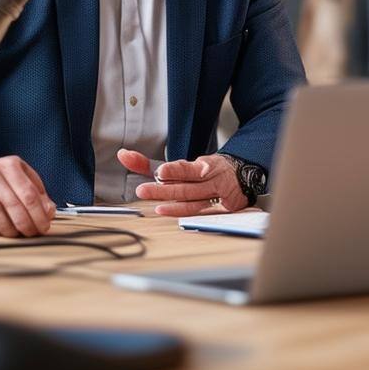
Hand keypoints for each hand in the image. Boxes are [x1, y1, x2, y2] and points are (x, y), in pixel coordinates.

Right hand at [0, 156, 55, 236]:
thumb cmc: (3, 178)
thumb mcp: (23, 178)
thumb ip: (38, 194)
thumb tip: (49, 212)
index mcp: (10, 165)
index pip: (28, 193)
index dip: (38, 213)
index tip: (45, 225)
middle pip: (13, 204)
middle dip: (26, 223)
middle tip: (33, 233)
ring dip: (11, 229)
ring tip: (20, 233)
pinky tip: (5, 231)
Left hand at [118, 150, 248, 215]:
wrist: (244, 176)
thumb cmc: (209, 171)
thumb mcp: (185, 165)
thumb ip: (152, 164)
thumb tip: (124, 156)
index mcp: (203, 165)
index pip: (187, 169)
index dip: (175, 171)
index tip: (160, 173)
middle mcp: (211, 179)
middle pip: (186, 186)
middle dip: (164, 190)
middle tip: (143, 190)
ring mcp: (218, 196)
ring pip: (193, 201)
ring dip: (173, 205)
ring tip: (156, 207)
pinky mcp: (224, 209)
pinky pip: (201, 213)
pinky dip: (184, 213)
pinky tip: (169, 213)